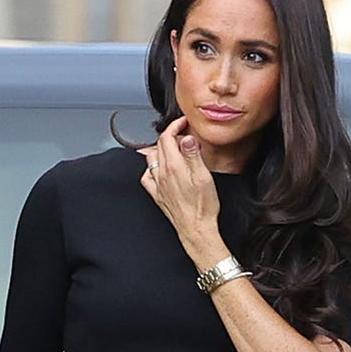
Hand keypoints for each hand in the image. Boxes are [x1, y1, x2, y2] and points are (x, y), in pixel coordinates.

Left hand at [139, 117, 223, 265]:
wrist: (196, 229)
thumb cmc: (203, 206)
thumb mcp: (203, 176)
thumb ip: (193, 155)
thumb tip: (186, 138)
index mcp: (173, 167)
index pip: (167, 137)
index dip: (175, 126)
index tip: (184, 123)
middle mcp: (161, 174)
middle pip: (159, 145)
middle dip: (170, 135)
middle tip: (184, 134)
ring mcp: (157, 184)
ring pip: (151, 158)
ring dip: (161, 149)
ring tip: (174, 149)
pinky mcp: (156, 194)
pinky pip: (147, 176)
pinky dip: (151, 168)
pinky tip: (160, 169)